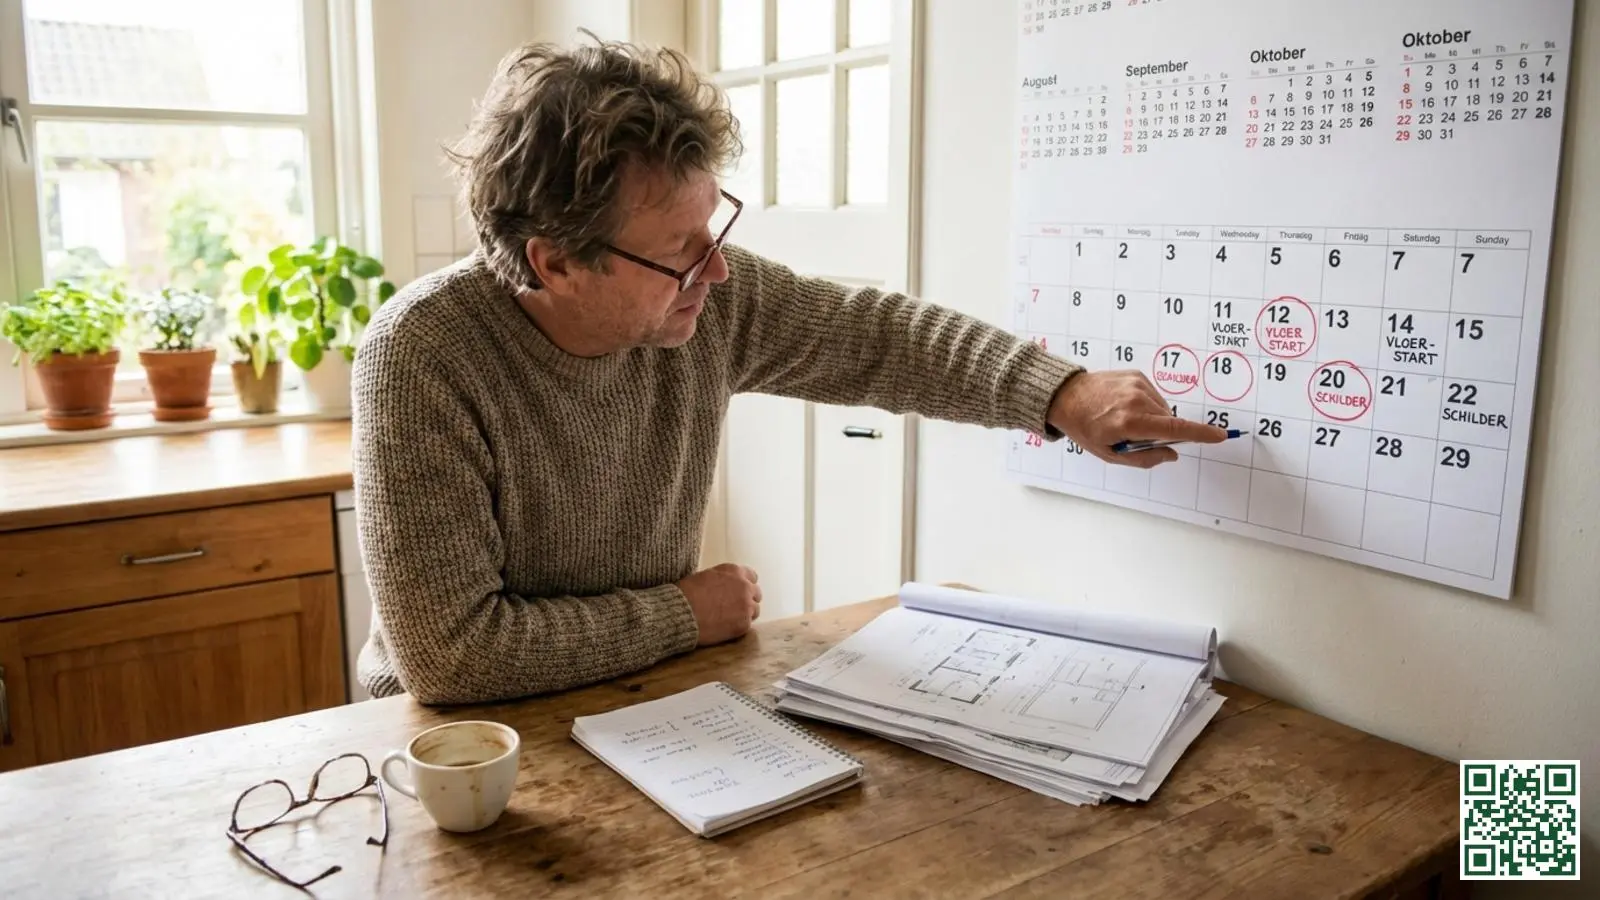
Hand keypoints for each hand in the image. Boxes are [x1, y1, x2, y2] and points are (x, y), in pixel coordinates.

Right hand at [676, 563, 761, 645]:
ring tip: (729, 619)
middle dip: (747, 599)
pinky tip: (725, 627)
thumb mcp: (706, 576)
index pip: (752, 576)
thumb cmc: (686, 593)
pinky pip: (747, 625)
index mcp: (734, 571)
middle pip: (756, 593)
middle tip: (734, 607)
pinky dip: (738, 627)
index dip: (744, 585)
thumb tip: (725, 587)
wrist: (680, 613)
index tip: (738, 592)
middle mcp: (744, 586)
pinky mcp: (744, 624)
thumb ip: (722, 580)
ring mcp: (746, 606)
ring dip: (745, 613)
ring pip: (754, 610)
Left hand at [1046, 369, 1227, 467]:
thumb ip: (1144, 458)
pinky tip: (1125, 406)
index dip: (1200, 434)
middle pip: (1169, 422)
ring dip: (1153, 419)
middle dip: (1161, 433)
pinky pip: (1154, 396)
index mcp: (1130, 423)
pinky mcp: (1136, 375)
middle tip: (1134, 436)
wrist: (1066, 396)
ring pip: (1162, 409)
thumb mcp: (1110, 453)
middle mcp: (1137, 401)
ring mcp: (1137, 385)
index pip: (1175, 429)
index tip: (1220, 436)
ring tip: (1125, 419)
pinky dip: (1146, 405)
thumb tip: (1172, 454)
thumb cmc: (1085, 427)